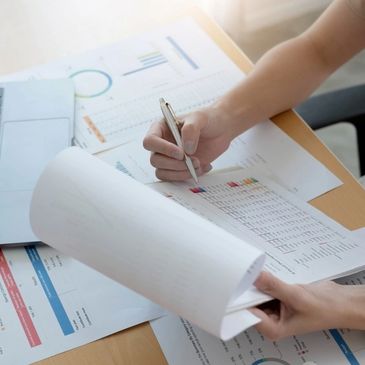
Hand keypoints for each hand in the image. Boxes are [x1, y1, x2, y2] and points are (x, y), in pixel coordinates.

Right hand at [143, 107, 234, 180]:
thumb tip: (186, 149)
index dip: (163, 149)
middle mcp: (161, 144)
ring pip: (163, 173)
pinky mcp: (178, 168)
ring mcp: (169, 158)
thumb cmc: (207, 119)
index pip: (150, 141)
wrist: (221, 130)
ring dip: (181, 173)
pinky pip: (175, 178)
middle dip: (175, 164)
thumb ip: (191, 129)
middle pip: (155, 160)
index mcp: (160, 128)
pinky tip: (203, 167)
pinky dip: (189, 176)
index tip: (180, 153)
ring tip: (199, 164)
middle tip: (193, 160)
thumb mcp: (200, 118)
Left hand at [250, 272, 364, 339]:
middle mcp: (271, 320)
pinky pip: (264, 288)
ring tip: (254, 271)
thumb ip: (274, 286)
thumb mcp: (296, 296)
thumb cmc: (323, 309)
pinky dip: (264, 282)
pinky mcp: (276, 298)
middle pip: (250, 304)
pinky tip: (264, 273)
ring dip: (256, 284)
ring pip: (256, 294)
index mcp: (273, 328)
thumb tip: (256, 277)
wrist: (338, 302)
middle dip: (248, 290)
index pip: (248, 315)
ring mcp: (273, 309)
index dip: (240, 300)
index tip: (236, 285)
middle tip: (243, 273)